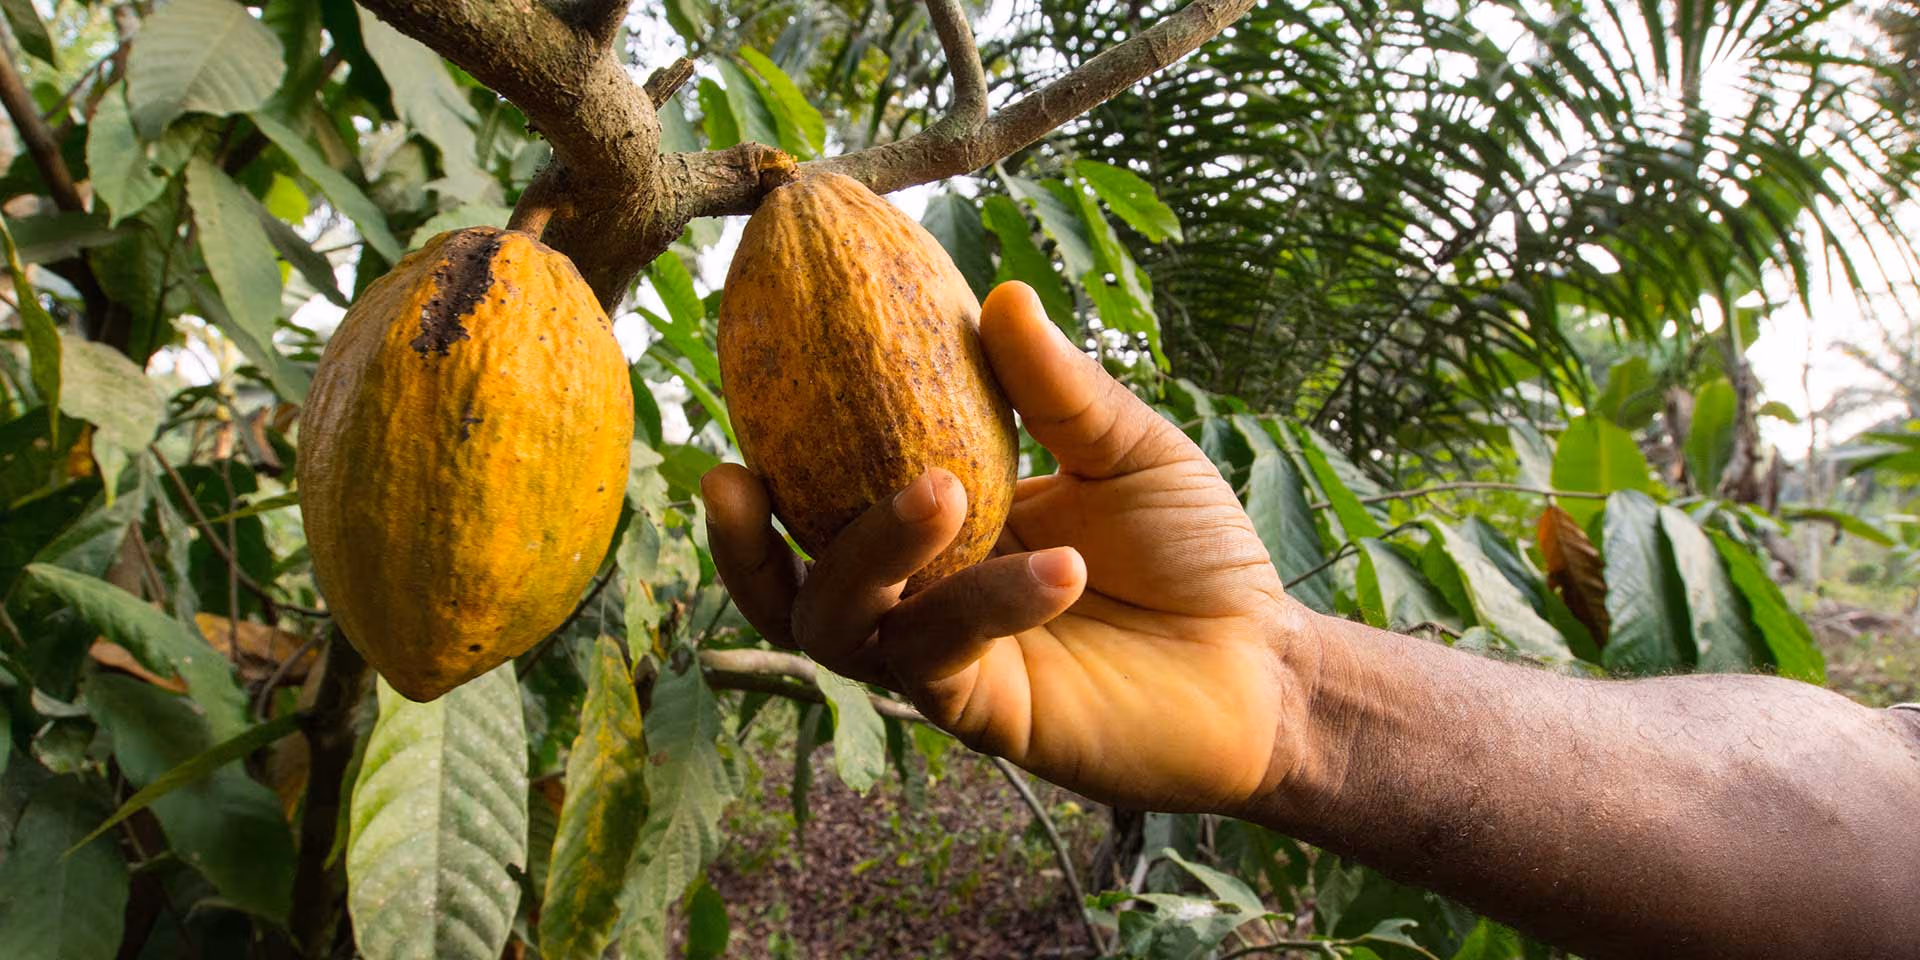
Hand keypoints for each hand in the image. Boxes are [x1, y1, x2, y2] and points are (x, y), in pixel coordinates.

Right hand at [703, 282, 1318, 812]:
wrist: (1265, 665)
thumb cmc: (1194, 555)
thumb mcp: (1127, 451)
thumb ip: (1059, 388)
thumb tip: (1000, 294)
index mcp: (941, 531)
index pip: (825, 499)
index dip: (769, 457)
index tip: (738, 385)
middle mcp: (923, 598)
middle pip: (793, 583)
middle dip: (747, 543)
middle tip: (739, 474)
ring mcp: (946, 660)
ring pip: (844, 627)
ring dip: (871, 553)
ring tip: (938, 489)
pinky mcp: (987, 713)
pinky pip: (946, 655)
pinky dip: (990, 603)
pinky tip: (1062, 568)